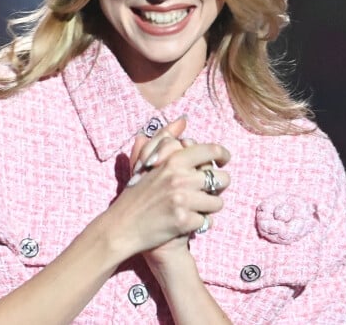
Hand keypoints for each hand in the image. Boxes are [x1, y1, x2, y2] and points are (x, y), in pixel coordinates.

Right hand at [104, 119, 230, 265]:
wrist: (122, 226)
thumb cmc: (135, 190)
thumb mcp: (146, 159)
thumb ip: (164, 137)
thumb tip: (183, 120)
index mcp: (173, 160)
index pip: (211, 150)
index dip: (223, 154)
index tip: (223, 160)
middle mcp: (180, 178)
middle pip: (222, 178)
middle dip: (219, 185)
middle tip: (208, 189)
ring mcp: (183, 200)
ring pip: (218, 202)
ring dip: (210, 206)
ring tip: (195, 206)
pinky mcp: (184, 222)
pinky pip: (207, 221)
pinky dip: (200, 222)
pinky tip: (187, 221)